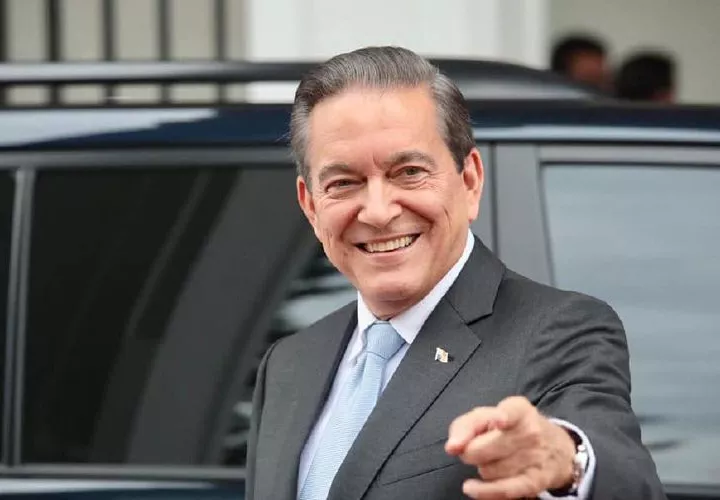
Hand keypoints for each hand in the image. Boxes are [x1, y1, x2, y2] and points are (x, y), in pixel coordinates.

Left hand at [445, 396, 575, 498]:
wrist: (556, 447)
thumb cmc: (512, 428)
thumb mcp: (488, 416)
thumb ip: (465, 426)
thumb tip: (453, 447)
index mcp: (518, 409)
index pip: (511, 412)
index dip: (503, 416)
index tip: (499, 421)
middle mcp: (530, 431)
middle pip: (481, 449)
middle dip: (470, 452)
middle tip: (476, 449)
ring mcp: (534, 457)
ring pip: (488, 470)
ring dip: (483, 468)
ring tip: (494, 460)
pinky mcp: (535, 482)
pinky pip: (504, 490)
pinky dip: (485, 491)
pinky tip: (471, 488)